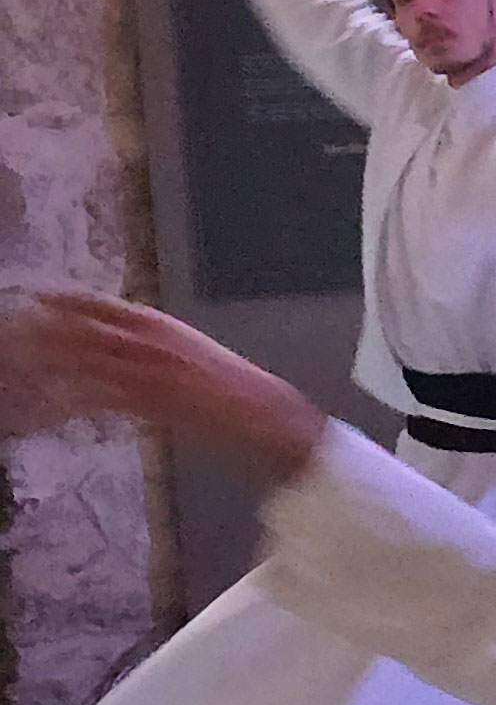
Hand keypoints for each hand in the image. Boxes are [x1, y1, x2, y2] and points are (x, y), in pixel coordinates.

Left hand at [0, 292, 327, 473]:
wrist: (261, 409)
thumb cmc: (228, 382)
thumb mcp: (190, 347)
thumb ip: (154, 339)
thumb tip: (122, 333)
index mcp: (163, 325)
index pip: (105, 306)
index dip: (69, 300)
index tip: (40, 294)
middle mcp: (152, 344)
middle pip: (88, 330)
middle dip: (50, 327)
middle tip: (18, 324)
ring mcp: (149, 373)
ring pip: (88, 361)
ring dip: (53, 359)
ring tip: (22, 358)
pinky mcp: (151, 403)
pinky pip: (102, 397)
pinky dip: (76, 397)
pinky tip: (54, 399)